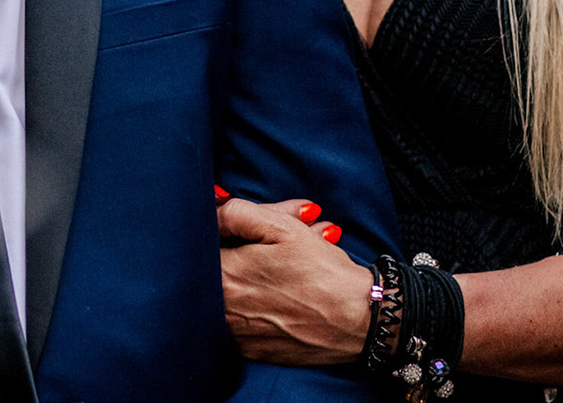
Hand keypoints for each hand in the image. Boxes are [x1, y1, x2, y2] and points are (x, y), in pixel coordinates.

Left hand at [218, 196, 367, 366]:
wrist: (360, 319)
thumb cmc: (323, 271)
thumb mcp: (282, 227)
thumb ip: (237, 213)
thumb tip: (213, 212)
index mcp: (224, 277)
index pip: (202, 244)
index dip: (221, 228)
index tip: (239, 225)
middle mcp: (222, 311)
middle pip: (220, 266)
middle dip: (242, 247)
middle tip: (272, 242)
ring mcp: (237, 334)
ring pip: (232, 291)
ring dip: (253, 273)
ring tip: (285, 265)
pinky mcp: (253, 350)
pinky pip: (244, 316)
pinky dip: (259, 299)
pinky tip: (285, 289)